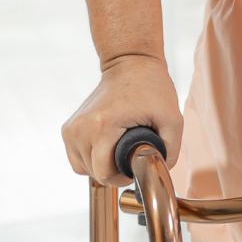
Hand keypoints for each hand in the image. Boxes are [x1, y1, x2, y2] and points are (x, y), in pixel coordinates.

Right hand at [61, 54, 181, 185]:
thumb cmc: (151, 87)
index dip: (121, 178)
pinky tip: (108, 146)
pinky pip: (77, 157)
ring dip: (102, 165)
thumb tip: (160, 171)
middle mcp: (80, 129)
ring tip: (121, 146)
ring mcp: (71, 129)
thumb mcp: (173, 118)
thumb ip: (171, 149)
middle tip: (132, 152)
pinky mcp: (68, 128)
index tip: (135, 167)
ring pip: (83, 168)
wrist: (130, 63)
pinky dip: (92, 158)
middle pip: (94, 172)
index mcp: (102, 126)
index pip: (103, 173)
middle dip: (115, 170)